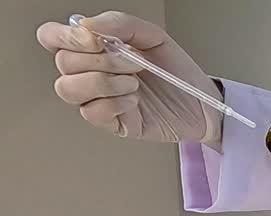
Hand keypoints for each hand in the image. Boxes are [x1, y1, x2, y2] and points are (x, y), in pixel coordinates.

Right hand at [37, 11, 222, 148]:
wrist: (203, 103)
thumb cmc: (178, 72)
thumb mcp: (154, 37)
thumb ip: (121, 24)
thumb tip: (87, 24)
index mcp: (94, 48)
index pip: (53, 37)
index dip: (66, 37)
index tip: (96, 40)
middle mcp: (89, 72)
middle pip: (63, 62)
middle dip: (100, 61)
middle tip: (134, 63)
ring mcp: (97, 99)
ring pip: (68, 88)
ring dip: (104, 82)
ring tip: (134, 83)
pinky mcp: (109, 122)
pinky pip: (91, 112)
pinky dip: (114, 103)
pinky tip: (134, 101)